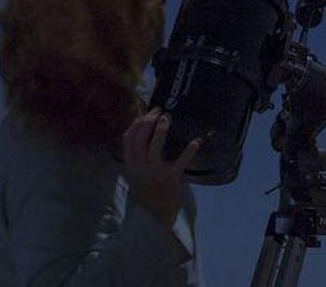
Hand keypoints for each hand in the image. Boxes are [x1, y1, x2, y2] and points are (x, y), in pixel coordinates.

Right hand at [123, 108, 200, 226]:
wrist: (152, 215)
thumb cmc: (147, 188)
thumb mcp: (136, 170)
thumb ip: (137, 153)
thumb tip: (145, 128)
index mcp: (130, 162)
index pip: (129, 137)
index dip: (138, 122)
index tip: (148, 111)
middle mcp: (140, 165)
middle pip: (140, 138)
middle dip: (148, 121)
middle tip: (160, 111)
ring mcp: (154, 172)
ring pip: (154, 148)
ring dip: (160, 132)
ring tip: (167, 119)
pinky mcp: (170, 178)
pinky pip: (179, 163)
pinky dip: (188, 152)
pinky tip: (196, 142)